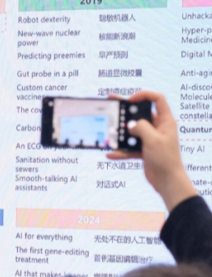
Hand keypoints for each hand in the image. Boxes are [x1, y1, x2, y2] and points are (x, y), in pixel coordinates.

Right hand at [107, 91, 196, 210]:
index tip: (129, 100)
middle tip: (111, 104)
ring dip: (121, 134)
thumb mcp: (153, 140)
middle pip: (140, 114)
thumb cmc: (165, 159)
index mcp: (165, 121)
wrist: (167, 181)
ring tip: (109, 134)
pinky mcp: (144, 150)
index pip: (157, 99)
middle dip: (125, 111)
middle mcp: (158, 128)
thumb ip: (141, 127)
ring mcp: (150, 139)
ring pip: (132, 131)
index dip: (144, 95)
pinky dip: (121, 150)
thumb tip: (130, 125)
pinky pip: (130, 147)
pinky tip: (110, 154)